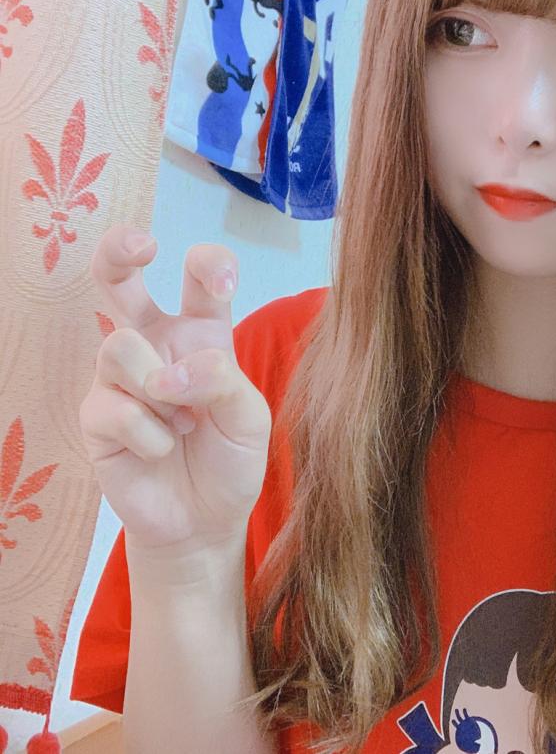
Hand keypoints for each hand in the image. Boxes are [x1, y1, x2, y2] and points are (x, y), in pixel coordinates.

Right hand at [78, 224, 271, 559]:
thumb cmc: (231, 460)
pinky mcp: (96, 415)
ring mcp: (122, 379)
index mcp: (203, 335)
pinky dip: (150, 435)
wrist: (205, 520)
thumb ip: (221, 382)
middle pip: (121, 279)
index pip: (200, 280)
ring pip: (120, 346)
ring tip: (183, 424)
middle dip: (119, 249)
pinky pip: (114, 407)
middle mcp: (158, 346)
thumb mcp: (248, 419)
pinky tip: (163, 450)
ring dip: (160, 389)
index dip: (208, 265)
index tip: (219, 280)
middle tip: (142, 246)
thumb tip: (173, 373)